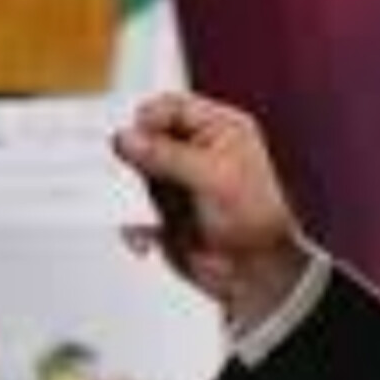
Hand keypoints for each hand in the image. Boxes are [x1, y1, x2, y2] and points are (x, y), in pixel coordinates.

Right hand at [112, 93, 311, 329]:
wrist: (255, 272)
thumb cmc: (254, 221)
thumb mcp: (213, 177)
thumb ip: (167, 155)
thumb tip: (127, 139)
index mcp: (221, 130)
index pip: (172, 107)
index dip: (148, 120)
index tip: (131, 140)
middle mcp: (198, 150)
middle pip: (145, 139)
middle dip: (132, 161)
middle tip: (124, 178)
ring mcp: (179, 179)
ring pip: (134, 174)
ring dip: (131, 197)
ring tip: (143, 217)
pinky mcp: (164, 209)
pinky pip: (132, 206)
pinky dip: (134, 222)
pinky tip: (145, 238)